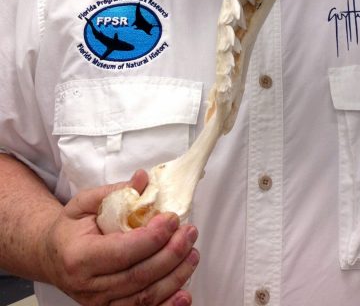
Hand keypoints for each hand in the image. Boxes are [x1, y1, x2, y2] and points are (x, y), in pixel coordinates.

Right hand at [41, 170, 199, 305]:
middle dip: (171, 254)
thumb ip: (116, 191)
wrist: (54, 257)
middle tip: (189, 232)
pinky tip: (185, 294)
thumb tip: (143, 178)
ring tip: (192, 253)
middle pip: (138, 276)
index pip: (123, 252)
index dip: (153, 237)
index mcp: (79, 256)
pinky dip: (167, 305)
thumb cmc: (71, 229)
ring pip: (144, 297)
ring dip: (175, 277)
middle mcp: (88, 286)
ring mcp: (99, 305)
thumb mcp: (85, 203)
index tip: (172, 219)